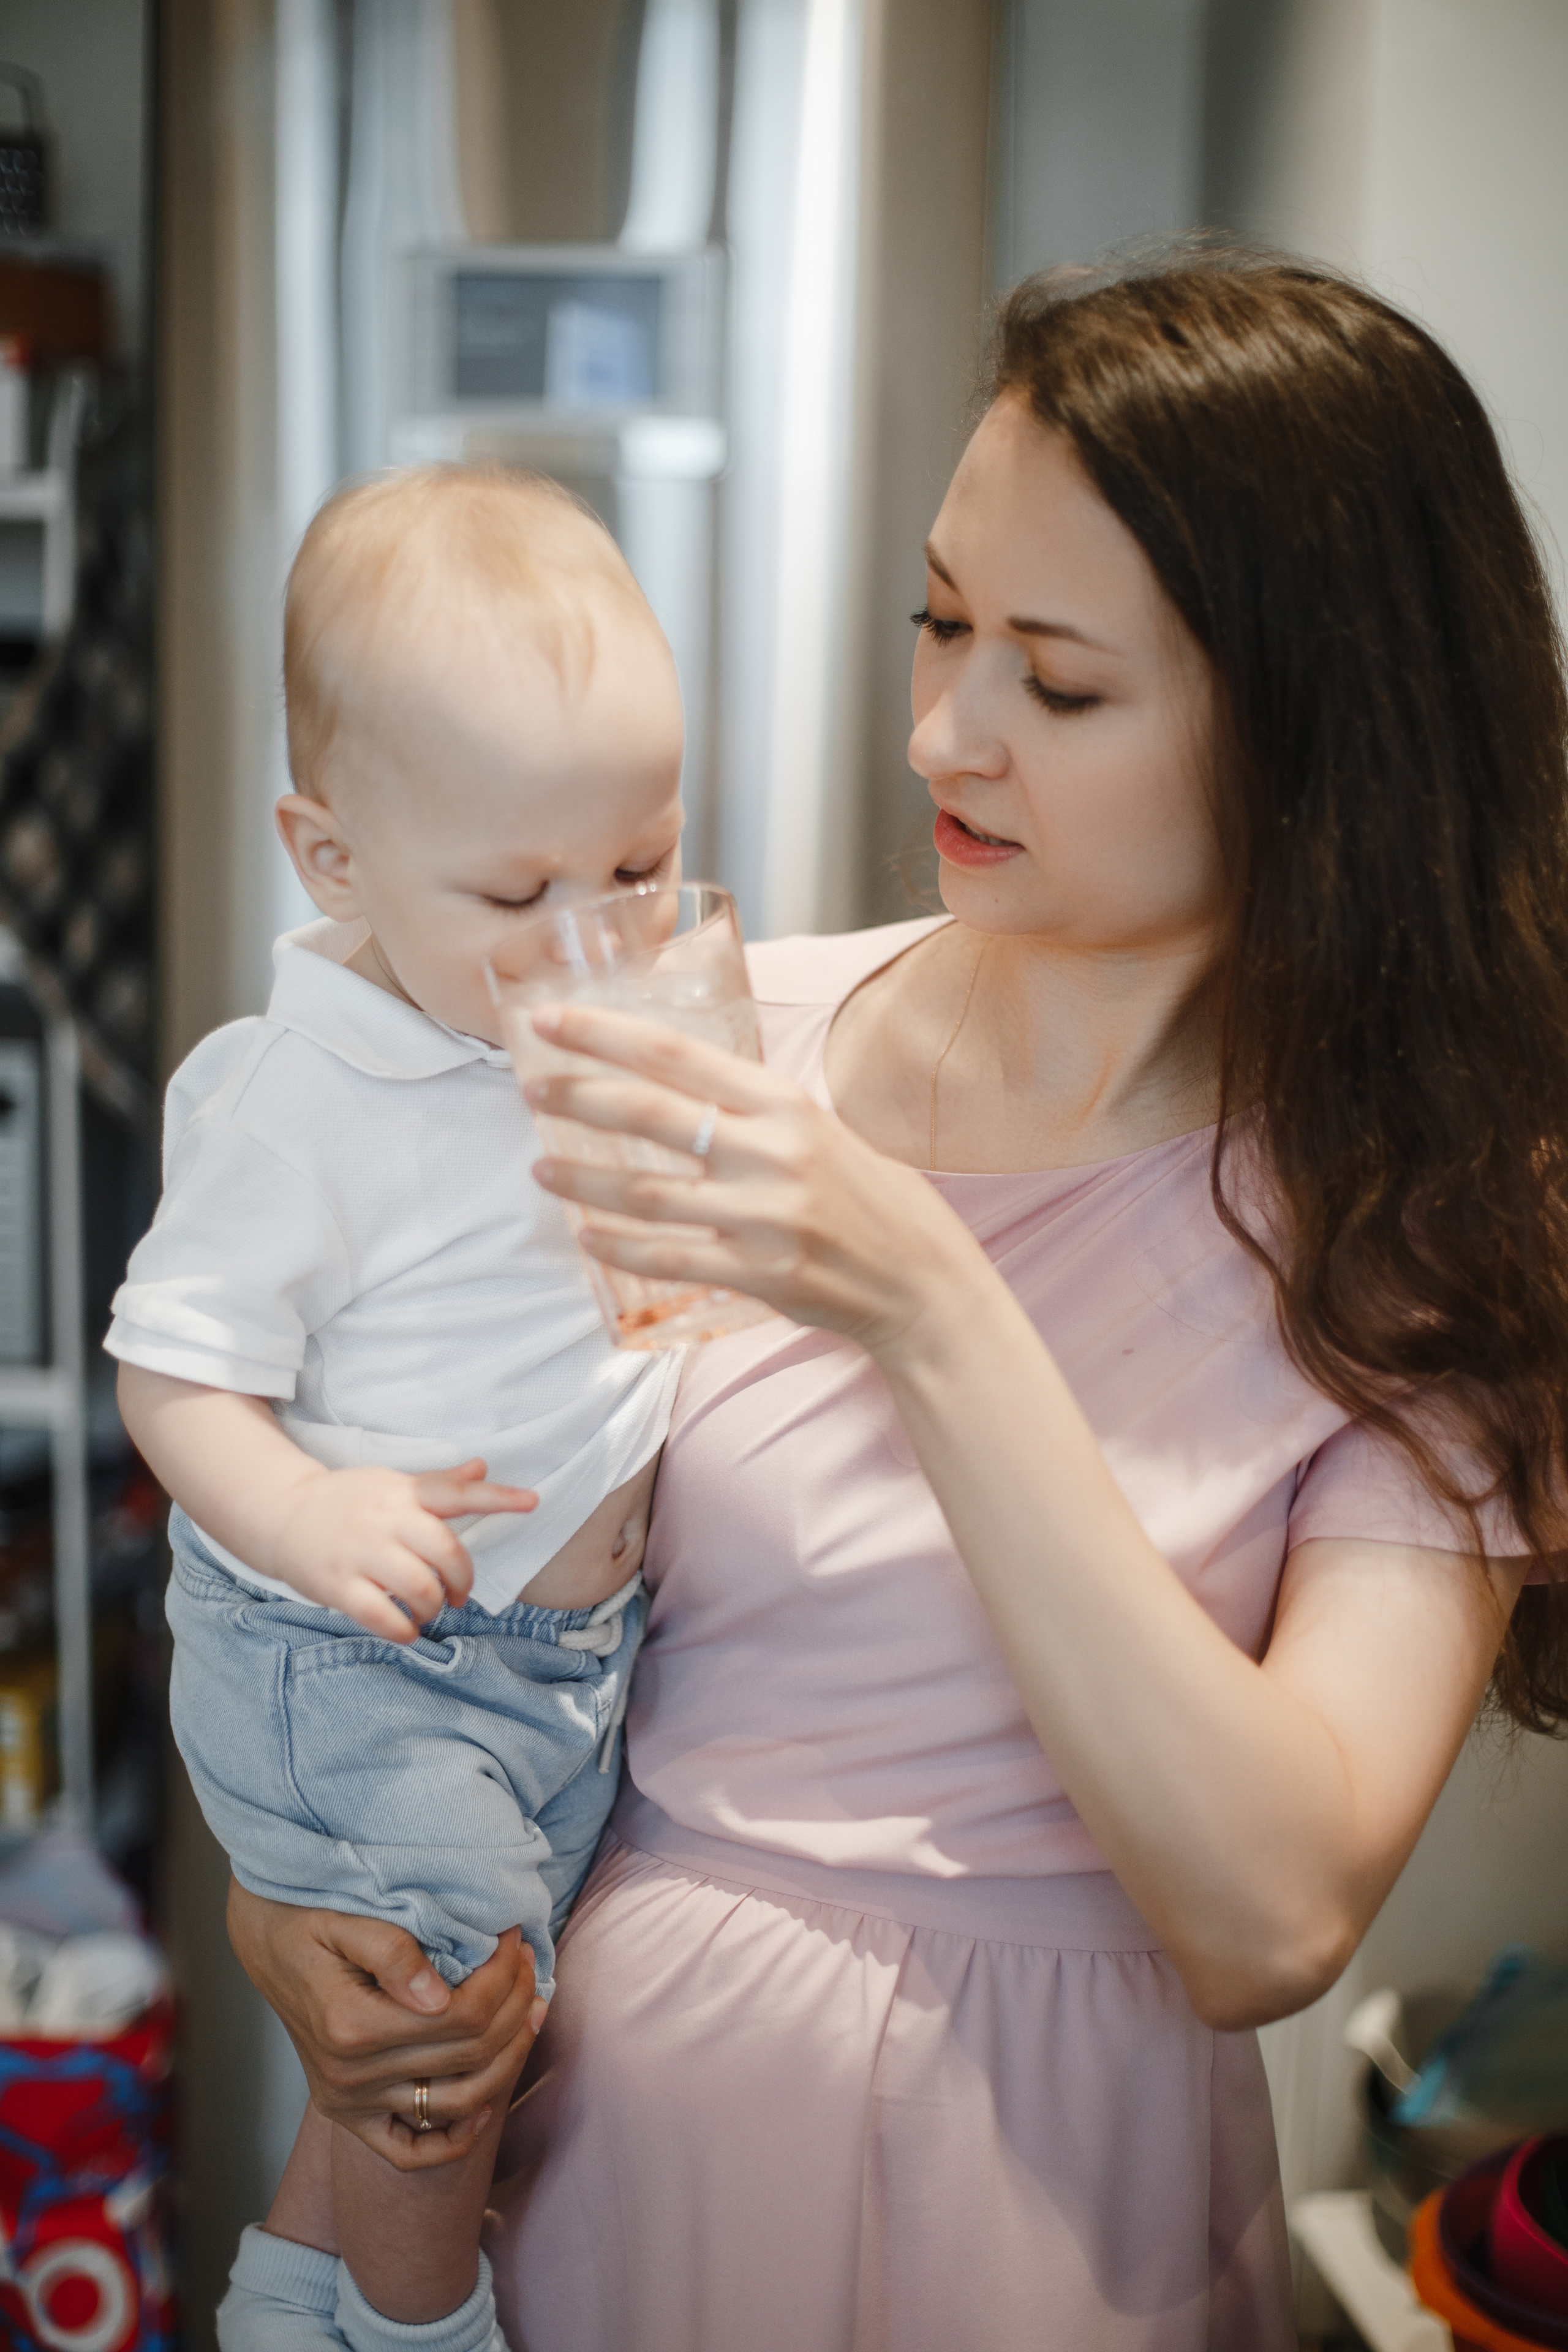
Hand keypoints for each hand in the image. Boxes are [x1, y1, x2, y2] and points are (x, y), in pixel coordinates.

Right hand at [227, 1881, 545, 2172]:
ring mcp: (350, 2103)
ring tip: (531, 2010)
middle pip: (468, 2055)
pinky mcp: (350, 2116)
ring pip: (456, 2102)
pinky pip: (407, 2152)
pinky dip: (451, 2142)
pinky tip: (484, 2108)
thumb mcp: (343, 1918)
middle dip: (515, 2005)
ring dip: (508, 2059)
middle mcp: (350, 2078)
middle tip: (531, 1963)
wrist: (266, 1942)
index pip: (461, 2015)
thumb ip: (391, 1952)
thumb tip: (439, 1996)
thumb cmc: (307, 1918)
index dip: (502, 1978)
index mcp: (350, 2027)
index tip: (515, 1939)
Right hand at [268, 1458, 535, 1639]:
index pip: (456, 1492)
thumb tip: (483, 1466)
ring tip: (430, 1609)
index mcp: (403, 1493)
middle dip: (462, 1579)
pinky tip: (407, 1628)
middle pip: (445, 1550)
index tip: (532, 1501)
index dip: (497, 1497)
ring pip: (418, 1587)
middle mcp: (385, 1520)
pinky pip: (381, 1616)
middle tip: (459, 1593)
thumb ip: (439, 1483)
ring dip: (434, 1607)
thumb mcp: (393, 1484)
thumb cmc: (349, 1502)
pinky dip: (404, 1630)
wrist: (281, 1515)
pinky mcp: (337, 1586)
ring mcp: (360, 1553)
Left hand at [523, 1004, 989, 1359]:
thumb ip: (749, 1107)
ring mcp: (764, 1215)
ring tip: (539, 1167)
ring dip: (582, 1179)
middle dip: (578, 1094)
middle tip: (528, 1087)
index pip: (676, 1053)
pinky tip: (587, 1237)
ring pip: (646, 1193)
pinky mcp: (759, 1272)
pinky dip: (621, 1249)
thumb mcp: (816, 1127)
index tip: (548, 1021)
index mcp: (783, 1102)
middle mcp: (773, 1151)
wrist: (919, 1278)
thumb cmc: (865, 1196)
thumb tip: (670, 1080)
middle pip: (651, 1112)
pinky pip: (669, 1257)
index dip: (603, 1034)